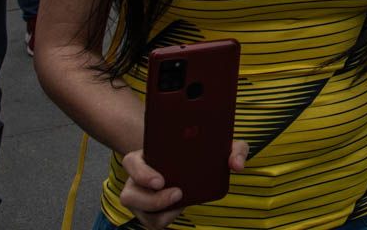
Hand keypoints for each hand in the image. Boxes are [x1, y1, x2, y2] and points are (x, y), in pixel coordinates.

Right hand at [119, 142, 248, 228]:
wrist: (192, 163)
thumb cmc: (200, 150)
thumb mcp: (219, 145)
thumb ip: (234, 149)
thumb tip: (236, 165)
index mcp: (146, 156)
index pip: (131, 163)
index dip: (141, 174)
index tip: (161, 181)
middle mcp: (138, 179)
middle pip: (130, 195)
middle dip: (152, 201)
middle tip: (178, 194)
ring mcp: (142, 197)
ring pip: (141, 214)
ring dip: (160, 214)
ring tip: (182, 204)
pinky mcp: (150, 211)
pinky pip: (151, 223)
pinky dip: (166, 219)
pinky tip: (181, 209)